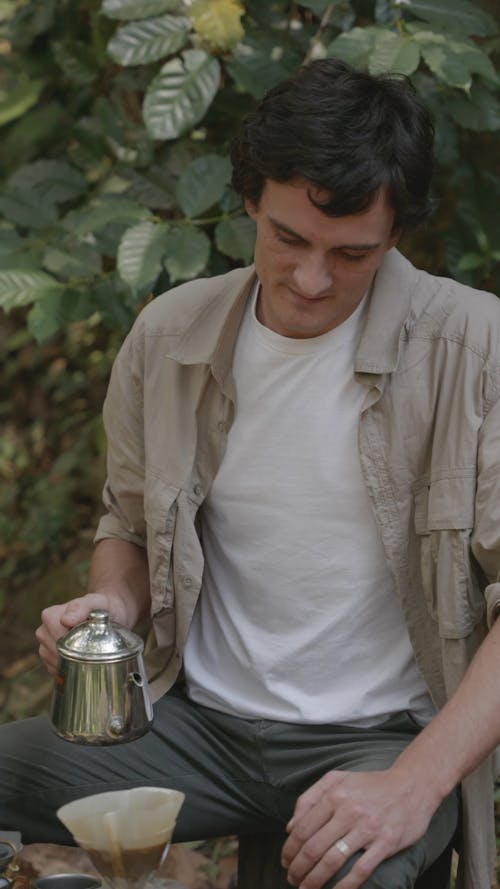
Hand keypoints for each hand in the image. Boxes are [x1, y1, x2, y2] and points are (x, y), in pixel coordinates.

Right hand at [35, 592, 128, 673]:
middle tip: (93, 647)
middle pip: (55, 653)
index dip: (74, 643)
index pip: (56, 639)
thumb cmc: (102, 606)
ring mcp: (45, 647)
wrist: (110, 614)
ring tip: (88, 650)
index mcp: (50, 616)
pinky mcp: (50, 660)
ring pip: (54, 663)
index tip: (91, 639)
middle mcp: (44, 631)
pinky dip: (71, 669)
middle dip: (74, 654)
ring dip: (72, 662)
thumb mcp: (97, 602)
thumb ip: (82, 605)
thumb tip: (65, 620)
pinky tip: (83, 659)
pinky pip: (57, 671)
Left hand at [281, 767, 436, 888]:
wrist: (411, 785)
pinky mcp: (386, 843)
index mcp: (334, 795)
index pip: (303, 828)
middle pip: (313, 847)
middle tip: (292, 879)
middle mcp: (348, 811)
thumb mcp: (338, 779)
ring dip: (314, 880)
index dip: (289, 849)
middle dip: (298, 869)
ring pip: (332, 861)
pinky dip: (344, 886)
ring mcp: (368, 828)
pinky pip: (360, 870)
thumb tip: (289, 826)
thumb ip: (310, 797)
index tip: (285, 862)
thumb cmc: (371, 784)